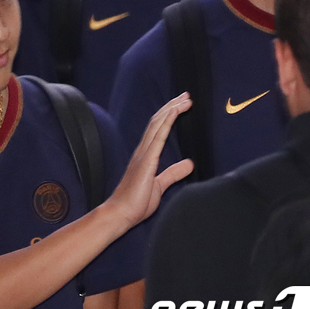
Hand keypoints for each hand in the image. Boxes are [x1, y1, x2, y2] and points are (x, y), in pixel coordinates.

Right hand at [107, 92, 193, 226]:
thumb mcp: (160, 185)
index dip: (170, 114)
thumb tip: (189, 163)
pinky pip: (157, 137)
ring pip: (158, 124)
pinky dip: (166, 122)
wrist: (120, 213)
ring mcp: (143, 154)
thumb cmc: (135, 202)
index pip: (158, 129)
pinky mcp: (146, 161)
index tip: (182, 104)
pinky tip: (174, 112)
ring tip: (185, 99)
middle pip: (158, 121)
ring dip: (172, 109)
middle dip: (172, 106)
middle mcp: (143, 150)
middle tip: (186, 95)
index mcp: (145, 155)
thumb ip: (173, 173)